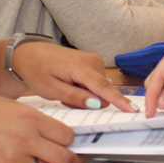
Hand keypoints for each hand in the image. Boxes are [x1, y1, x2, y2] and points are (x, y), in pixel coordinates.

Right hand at [0, 95, 83, 162]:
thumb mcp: (16, 107)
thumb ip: (38, 120)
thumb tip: (59, 133)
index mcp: (32, 119)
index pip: (67, 136)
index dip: (70, 140)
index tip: (70, 142)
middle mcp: (26, 140)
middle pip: (63, 159)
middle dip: (71, 161)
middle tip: (73, 161)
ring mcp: (14, 160)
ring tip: (31, 155)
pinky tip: (13, 161)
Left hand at [11, 41, 136, 111]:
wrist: (31, 53)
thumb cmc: (37, 70)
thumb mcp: (51, 89)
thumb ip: (75, 97)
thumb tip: (97, 104)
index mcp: (80, 67)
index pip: (103, 87)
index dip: (119, 101)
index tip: (133, 110)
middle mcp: (92, 61)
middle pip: (102, 92)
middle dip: (88, 101)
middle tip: (65, 96)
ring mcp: (94, 60)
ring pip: (99, 89)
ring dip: (85, 95)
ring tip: (66, 87)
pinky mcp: (94, 62)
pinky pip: (96, 83)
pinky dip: (86, 88)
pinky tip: (71, 83)